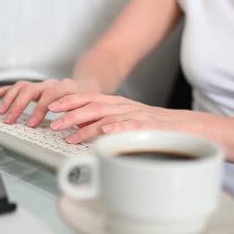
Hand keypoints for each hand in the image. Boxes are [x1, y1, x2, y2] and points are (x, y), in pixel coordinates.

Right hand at [0, 78, 85, 125]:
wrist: (88, 89)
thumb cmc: (88, 105)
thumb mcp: (89, 114)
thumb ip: (82, 122)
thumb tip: (76, 134)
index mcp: (67, 89)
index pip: (50, 95)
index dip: (39, 109)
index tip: (32, 123)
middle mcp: (53, 84)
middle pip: (32, 90)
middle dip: (19, 106)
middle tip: (11, 120)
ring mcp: (42, 85)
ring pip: (23, 87)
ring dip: (10, 100)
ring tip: (2, 113)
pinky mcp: (35, 87)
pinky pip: (17, 87)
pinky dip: (4, 91)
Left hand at [47, 91, 184, 143]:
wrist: (184, 126)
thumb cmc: (151, 125)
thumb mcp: (122, 119)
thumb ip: (101, 121)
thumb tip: (77, 127)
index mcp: (115, 103)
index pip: (86, 97)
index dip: (67, 101)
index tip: (50, 106)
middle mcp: (122, 106)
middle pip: (91, 105)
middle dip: (70, 112)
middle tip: (53, 121)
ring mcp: (134, 115)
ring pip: (106, 117)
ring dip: (85, 126)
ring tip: (69, 136)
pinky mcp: (147, 126)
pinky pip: (130, 126)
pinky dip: (116, 129)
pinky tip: (104, 134)